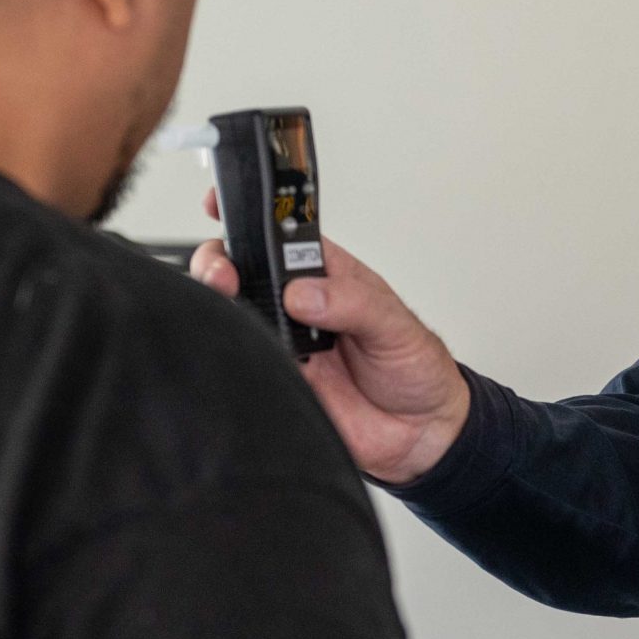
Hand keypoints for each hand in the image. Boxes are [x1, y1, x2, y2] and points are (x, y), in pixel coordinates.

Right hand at [191, 190, 470, 483]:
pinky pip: (241, 363)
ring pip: (231, 315)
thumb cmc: (414, 368)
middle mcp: (296, 304)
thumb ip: (353, 303)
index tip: (219, 204)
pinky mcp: (275, 380)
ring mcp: (281, 341)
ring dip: (220, 306)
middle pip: (239, 269)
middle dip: (219, 262)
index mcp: (325, 274)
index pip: (278, 235)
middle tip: (226, 275)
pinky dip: (232, 355)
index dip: (247, 215)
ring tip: (230, 305)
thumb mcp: (394, 324)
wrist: (419, 434)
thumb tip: (305, 293)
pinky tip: (242, 352)